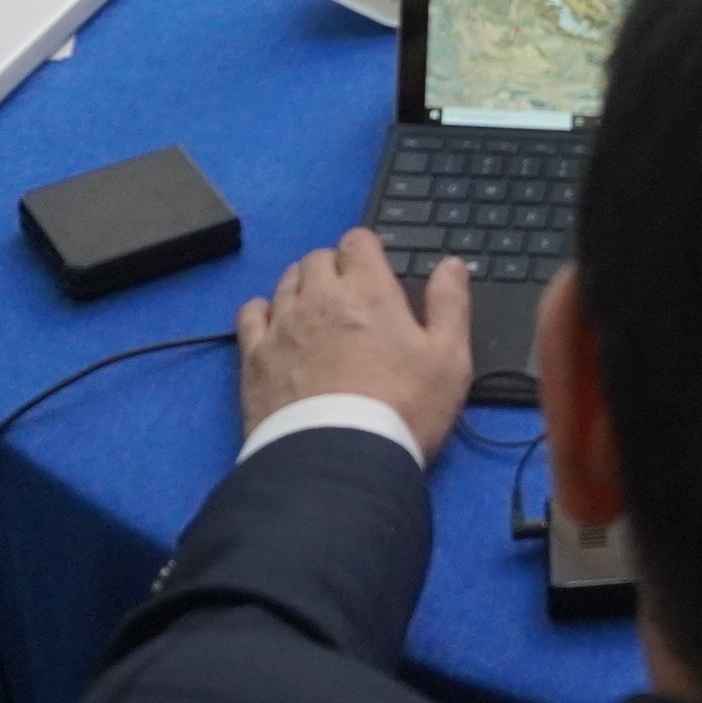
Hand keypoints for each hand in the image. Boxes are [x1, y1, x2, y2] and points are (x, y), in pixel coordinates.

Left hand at [236, 230, 472, 467]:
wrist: (340, 461)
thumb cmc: (402, 409)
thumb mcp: (449, 360)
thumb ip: (449, 306)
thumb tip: (451, 265)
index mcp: (368, 290)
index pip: (357, 241)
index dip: (367, 252)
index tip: (374, 273)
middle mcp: (319, 296)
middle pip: (318, 258)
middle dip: (334, 269)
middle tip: (349, 300)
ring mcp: (282, 325)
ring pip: (285, 282)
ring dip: (301, 289)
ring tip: (316, 316)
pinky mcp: (254, 356)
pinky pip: (250, 314)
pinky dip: (263, 312)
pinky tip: (275, 329)